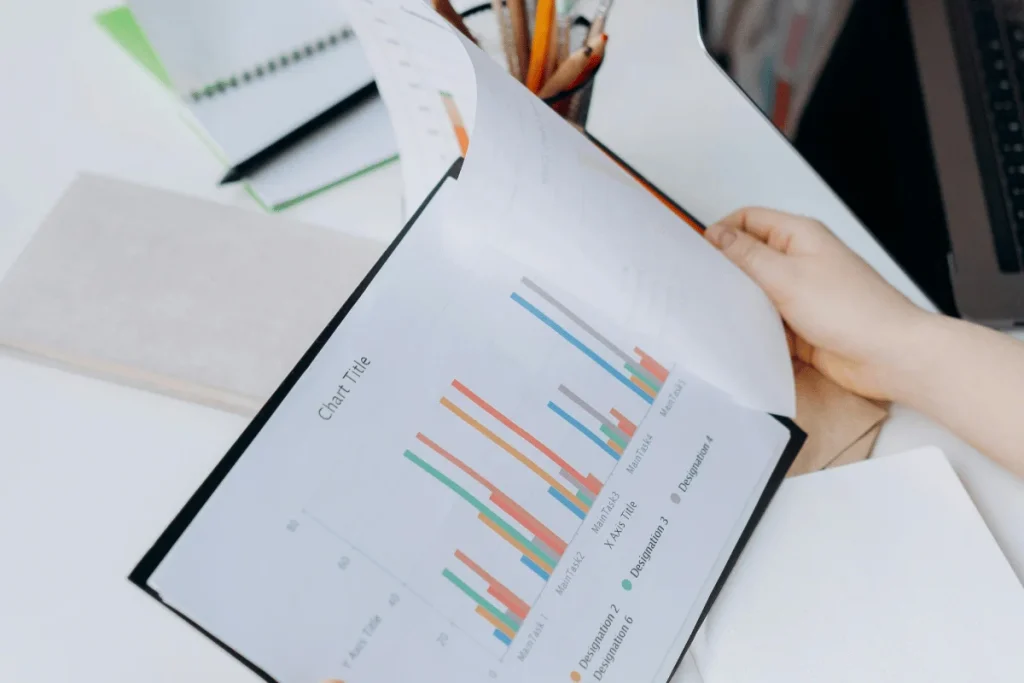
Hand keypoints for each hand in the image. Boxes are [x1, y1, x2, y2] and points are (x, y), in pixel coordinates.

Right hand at [705, 207, 931, 400]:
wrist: (889, 356)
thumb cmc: (853, 311)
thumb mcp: (787, 277)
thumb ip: (747, 255)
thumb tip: (716, 235)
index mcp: (799, 236)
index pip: (749, 220)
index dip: (722, 231)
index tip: (697, 253)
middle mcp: (799, 261)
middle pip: (750, 256)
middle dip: (725, 269)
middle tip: (700, 285)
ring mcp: (800, 294)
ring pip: (756, 292)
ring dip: (739, 302)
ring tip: (714, 312)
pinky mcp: (801, 325)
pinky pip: (766, 321)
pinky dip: (752, 327)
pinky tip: (738, 336)